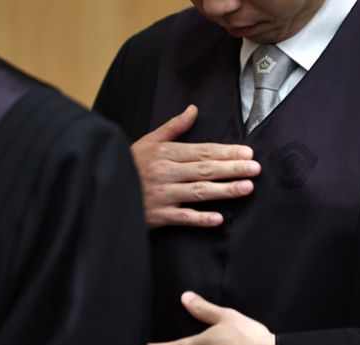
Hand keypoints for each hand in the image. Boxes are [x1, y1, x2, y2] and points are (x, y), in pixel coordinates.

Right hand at [131, 105, 259, 228]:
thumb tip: (193, 109)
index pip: (202, 151)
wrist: (104, 188)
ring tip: (246, 188)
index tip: (247, 152)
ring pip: (198, 192)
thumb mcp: (148, 141)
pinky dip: (200, 219)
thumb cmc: (129, 164)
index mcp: (165, 153)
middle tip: (255, 168)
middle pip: (204, 170)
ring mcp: (163, 195)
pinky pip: (183, 218)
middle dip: (232, 169)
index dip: (226, 152)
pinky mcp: (158, 216)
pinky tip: (218, 218)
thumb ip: (173, 127)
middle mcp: (166, 173)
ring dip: (224, 190)